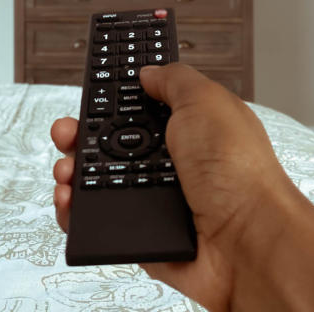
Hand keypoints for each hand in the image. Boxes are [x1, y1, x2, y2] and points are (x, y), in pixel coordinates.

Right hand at [50, 63, 293, 311]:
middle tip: (68, 131)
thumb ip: (175, 80)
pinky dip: (76, 211)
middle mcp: (171, 163)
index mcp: (188, 128)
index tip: (90, 96)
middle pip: (110, 143)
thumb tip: (149, 72)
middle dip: (81, 134)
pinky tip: (71, 200)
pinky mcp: (141, 231)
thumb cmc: (239, 171)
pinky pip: (98, 219)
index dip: (112, 101)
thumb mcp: (206, 101)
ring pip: (97, 181)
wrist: (246, 240)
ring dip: (72, 172)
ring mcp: (154, 198)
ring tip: (68, 170)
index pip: (139, 109)